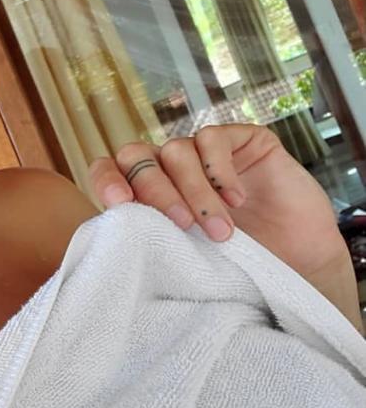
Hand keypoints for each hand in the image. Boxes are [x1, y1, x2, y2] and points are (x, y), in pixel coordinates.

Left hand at [87, 124, 346, 279]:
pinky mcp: (243, 140)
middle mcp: (172, 167)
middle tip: (181, 224)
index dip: (107, 178)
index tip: (118, 201)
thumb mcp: (184, 254)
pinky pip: (214, 140)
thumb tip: (116, 232)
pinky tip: (237, 201)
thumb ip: (152, 234)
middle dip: (156, 191)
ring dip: (196, 192)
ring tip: (220, 232)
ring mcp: (206, 152)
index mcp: (149, 191)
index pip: (110, 169)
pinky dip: (219, 171)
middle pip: (139, 157)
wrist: (301, 267)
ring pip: (176, 151)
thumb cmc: (239, 266)